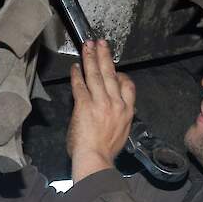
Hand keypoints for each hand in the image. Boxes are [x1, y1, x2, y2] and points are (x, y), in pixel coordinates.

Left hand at [67, 40, 135, 171]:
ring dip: (91, 58)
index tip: (115, 70)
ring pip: (96, 75)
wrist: (95, 159)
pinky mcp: (84, 106)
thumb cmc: (105, 151)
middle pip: (111, 74)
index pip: (127, 85)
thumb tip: (115, 112)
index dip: (120, 75)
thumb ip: (119, 118)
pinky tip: (74, 66)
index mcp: (127, 111)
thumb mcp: (121, 132)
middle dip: (105, 56)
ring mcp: (100, 103)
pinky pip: (80, 85)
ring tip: (88, 46)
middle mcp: (116, 104)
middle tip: (101, 42)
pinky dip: (77, 74)